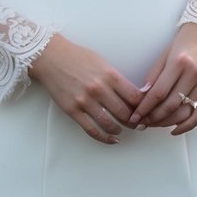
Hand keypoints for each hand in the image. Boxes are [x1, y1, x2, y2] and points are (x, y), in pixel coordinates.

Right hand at [28, 33, 144, 144]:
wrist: (51, 56)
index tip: (146, 112)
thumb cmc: (77, 57)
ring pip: (110, 124)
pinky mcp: (72, 110)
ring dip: (120, 130)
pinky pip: (91, 130)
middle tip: (139, 125)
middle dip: (135, 122)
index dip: (143, 107)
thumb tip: (136, 94)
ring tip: (122, 130)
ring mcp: (85, 101)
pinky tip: (111, 139)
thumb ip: (118, 79)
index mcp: (109, 75)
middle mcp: (99, 89)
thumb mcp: (102, 62)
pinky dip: (104, 138)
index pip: (135, 97)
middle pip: (125, 113)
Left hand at [127, 24, 196, 135]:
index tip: (134, 116)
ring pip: (183, 111)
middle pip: (170, 104)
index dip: (145, 107)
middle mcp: (193, 73)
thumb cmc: (182, 41)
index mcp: (178, 63)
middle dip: (152, 117)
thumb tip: (142, 96)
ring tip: (153, 125)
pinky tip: (175, 130)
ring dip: (166, 122)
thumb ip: (153, 76)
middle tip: (140, 123)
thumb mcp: (163, 54)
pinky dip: (188, 125)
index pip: (158, 92)